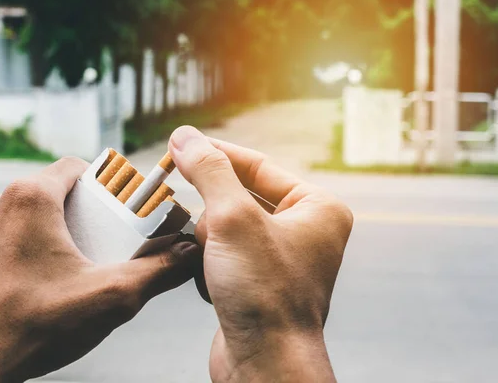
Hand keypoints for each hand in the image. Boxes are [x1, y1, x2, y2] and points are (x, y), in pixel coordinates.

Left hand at [0, 157, 199, 382]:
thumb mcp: (111, 297)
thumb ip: (159, 271)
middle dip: (85, 211)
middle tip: (107, 238)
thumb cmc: (32, 329)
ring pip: (28, 215)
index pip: (78, 167)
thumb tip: (188, 254)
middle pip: (54, 191)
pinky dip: (28, 249)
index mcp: (30, 199)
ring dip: (55, 229)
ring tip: (78, 261)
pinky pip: (6, 239)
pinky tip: (43, 280)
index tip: (121, 205)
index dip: (106, 183)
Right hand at [169, 127, 352, 382]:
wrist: (265, 364)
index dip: (216, 155)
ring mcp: (282, 258)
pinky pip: (224, 254)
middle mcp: (305, 230)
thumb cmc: (264, 295)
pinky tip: (212, 284)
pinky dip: (210, 263)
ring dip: (209, 241)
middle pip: (239, 197)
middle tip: (194, 217)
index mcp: (317, 208)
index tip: (180, 145)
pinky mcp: (260, 282)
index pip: (258, 166)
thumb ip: (209, 171)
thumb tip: (186, 137)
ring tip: (212, 263)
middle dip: (213, 213)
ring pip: (226, 227)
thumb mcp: (233, 219)